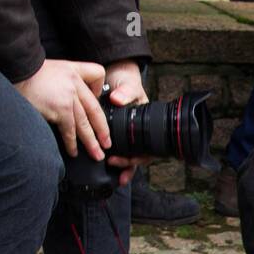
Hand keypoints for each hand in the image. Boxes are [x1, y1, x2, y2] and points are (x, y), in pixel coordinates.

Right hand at [14, 59, 109, 160]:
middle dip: (102, 129)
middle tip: (107, 143)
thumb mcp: (52, 67)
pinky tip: (74, 151)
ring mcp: (69, 97)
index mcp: (74, 70)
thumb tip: (73, 99)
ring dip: (91, 142)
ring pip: (85, 123)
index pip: (97, 74)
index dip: (100, 87)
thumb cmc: (28, 72)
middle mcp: (75, 83)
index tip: (98, 98)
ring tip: (96, 154)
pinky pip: (70, 130)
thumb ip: (66, 80)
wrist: (14, 69)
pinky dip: (72, 143)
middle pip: (95, 109)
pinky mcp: (60, 109)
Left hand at [105, 60, 152, 186]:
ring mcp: (125, 134)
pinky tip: (104, 166)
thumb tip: (117, 99)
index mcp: (145, 125)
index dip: (139, 157)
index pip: (148, 148)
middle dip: (128, 166)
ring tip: (116, 178)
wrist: (115, 74)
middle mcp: (137, 133)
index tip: (124, 158)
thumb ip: (125, 92)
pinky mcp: (112, 132)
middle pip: (138, 157)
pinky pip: (114, 148)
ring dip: (122, 168)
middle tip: (114, 165)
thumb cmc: (126, 80)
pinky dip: (110, 159)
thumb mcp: (129, 84)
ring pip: (128, 156)